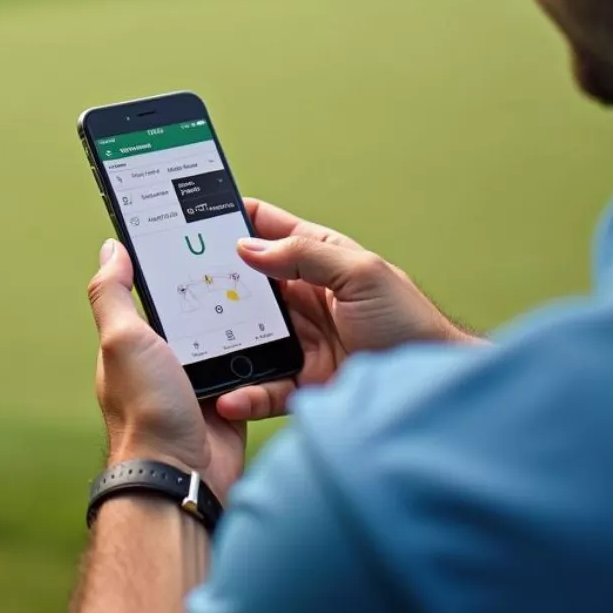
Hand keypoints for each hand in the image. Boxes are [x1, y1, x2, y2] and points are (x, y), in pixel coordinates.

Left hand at [88, 239, 246, 501]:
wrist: (180, 476)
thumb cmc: (145, 409)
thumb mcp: (121, 340)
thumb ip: (113, 294)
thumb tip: (111, 248)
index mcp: (134, 342)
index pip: (152, 292)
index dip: (169, 265)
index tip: (193, 235)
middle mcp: (164, 361)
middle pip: (195, 312)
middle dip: (215, 290)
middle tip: (242, 257)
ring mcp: (196, 382)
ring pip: (225, 337)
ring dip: (241, 321)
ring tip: (264, 287)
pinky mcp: (227, 402)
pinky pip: (248, 370)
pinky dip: (258, 356)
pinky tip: (274, 333)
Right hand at [215, 199, 478, 422]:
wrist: (433, 394)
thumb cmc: (411, 323)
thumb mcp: (361, 273)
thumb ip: (306, 256)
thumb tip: (249, 246)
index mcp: (319, 258)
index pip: (267, 229)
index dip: (233, 219)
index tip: (193, 218)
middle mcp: (304, 297)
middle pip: (247, 284)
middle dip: (215, 283)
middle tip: (180, 285)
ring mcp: (301, 340)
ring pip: (248, 335)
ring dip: (223, 341)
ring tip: (195, 344)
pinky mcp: (303, 382)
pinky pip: (264, 386)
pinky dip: (244, 392)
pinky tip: (229, 394)